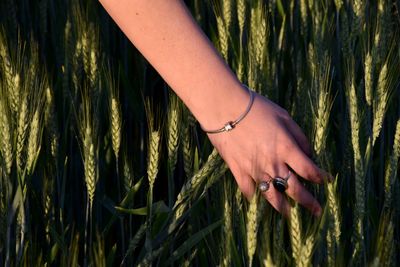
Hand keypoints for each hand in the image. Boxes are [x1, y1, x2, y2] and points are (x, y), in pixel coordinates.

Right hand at [207, 92, 329, 216]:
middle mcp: (273, 163)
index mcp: (286, 149)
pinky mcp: (238, 171)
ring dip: (284, 208)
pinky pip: (249, 191)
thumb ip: (299, 136)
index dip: (320, 178)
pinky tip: (259, 200)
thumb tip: (308, 153)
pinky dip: (254, 197)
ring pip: (273, 196)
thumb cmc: (255, 108)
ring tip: (290, 216)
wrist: (224, 109)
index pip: (309, 170)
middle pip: (295, 189)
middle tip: (316, 210)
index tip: (326, 181)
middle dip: (308, 202)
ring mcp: (255, 170)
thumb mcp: (283, 116)